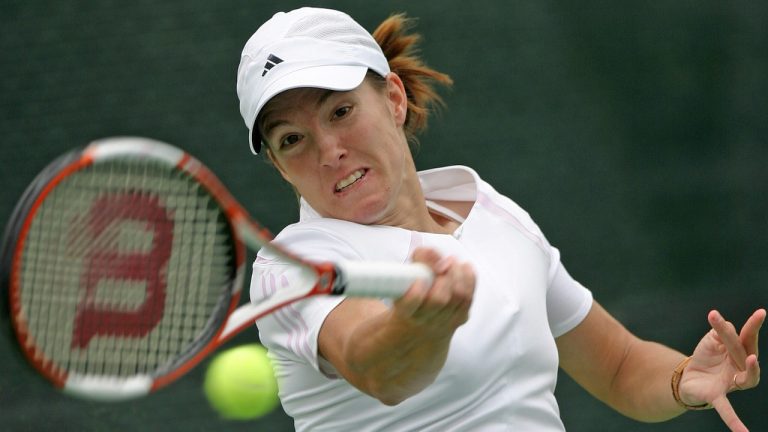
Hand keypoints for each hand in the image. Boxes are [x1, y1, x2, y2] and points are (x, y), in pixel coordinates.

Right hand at [393, 247, 475, 332]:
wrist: (418, 325)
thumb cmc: (409, 293)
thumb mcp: (405, 277)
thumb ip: (418, 260)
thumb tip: (433, 253)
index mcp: (405, 311)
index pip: (411, 304)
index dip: (416, 292)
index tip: (419, 279)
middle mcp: (424, 319)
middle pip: (439, 299)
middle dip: (445, 277)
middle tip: (445, 262)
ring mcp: (444, 321)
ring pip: (458, 297)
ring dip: (458, 274)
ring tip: (453, 261)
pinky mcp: (460, 318)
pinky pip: (469, 298)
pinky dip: (469, 278)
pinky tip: (464, 267)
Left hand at [679, 308, 765, 431]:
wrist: (687, 377)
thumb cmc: (706, 357)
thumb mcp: (711, 341)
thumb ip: (720, 333)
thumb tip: (726, 324)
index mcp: (739, 352)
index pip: (747, 337)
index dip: (753, 326)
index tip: (761, 312)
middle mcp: (741, 369)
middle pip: (742, 352)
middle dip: (732, 337)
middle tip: (721, 324)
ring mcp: (731, 384)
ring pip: (747, 378)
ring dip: (751, 369)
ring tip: (752, 359)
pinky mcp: (718, 396)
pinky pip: (728, 411)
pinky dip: (735, 423)